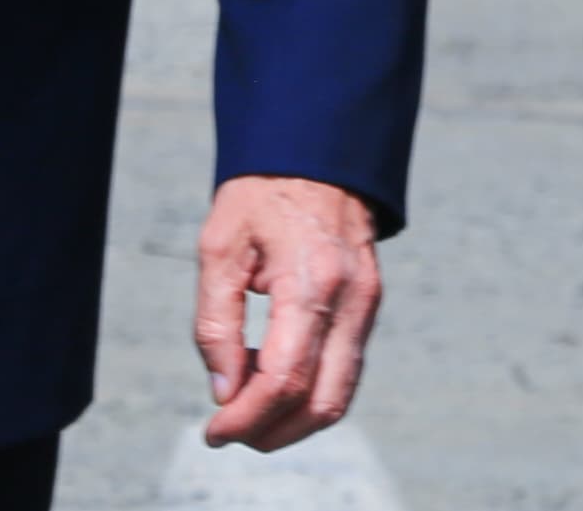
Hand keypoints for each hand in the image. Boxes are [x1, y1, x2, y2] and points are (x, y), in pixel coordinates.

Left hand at [194, 174, 381, 452]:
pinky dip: (309, 392)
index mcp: (312, 280)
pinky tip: (271, 375)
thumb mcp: (219, 249)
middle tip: (228, 431)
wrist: (317, 152)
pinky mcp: (369, 305)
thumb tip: (224, 392)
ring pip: (339, 396)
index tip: (213, 431)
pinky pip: (345, 371)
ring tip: (246, 409)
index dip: (246, 417)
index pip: (284, 378)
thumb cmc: (260, 195)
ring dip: (292, 421)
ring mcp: (368, 304)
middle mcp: (351, 299)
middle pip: (321, 402)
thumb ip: (216, 324)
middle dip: (271, 432)